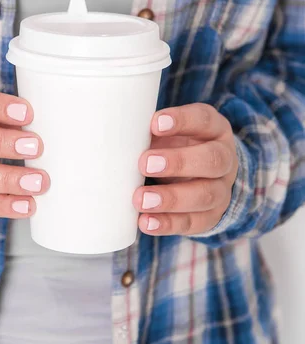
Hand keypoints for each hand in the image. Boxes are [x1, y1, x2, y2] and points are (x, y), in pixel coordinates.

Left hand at [133, 103, 237, 235]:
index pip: (204, 120)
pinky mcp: (211, 216)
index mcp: (214, 129)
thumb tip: (118, 134)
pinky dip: (168, 224)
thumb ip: (151, 131)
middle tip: (144, 164)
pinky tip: (146, 221)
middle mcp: (224, 159)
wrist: (204, 174)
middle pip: (212, 160)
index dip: (182, 121)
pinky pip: (193, 222)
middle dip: (178, 162)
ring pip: (205, 195)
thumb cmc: (178, 144)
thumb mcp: (171, 131)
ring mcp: (221, 189)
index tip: (154, 124)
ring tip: (141, 199)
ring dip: (171, 199)